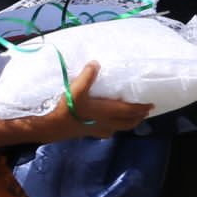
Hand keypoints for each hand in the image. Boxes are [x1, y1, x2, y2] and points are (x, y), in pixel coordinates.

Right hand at [13, 61, 150, 141]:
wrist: (44, 127)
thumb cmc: (61, 109)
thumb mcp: (74, 90)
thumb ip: (87, 77)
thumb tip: (96, 63)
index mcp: (103, 112)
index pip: (127, 111)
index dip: (140, 108)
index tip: (151, 104)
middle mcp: (102, 123)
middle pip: (125, 123)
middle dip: (137, 117)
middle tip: (146, 111)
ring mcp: (94, 130)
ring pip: (116, 128)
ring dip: (127, 123)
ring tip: (133, 117)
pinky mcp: (85, 132)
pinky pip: (104, 131)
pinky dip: (111, 127)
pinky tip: (108, 124)